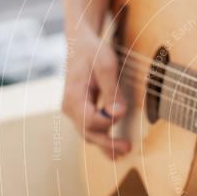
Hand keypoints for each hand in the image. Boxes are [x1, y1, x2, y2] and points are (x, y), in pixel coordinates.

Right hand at [62, 26, 129, 157]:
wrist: (80, 43)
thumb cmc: (94, 52)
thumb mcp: (106, 65)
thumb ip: (112, 90)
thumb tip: (118, 113)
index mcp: (74, 96)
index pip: (90, 120)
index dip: (108, 121)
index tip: (122, 112)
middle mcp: (69, 107)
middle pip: (87, 132)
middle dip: (107, 143)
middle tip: (127, 148)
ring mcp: (72, 110)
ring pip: (87, 134)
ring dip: (105, 145)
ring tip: (123, 153)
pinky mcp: (79, 110)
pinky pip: (89, 128)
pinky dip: (101, 138)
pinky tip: (114, 149)